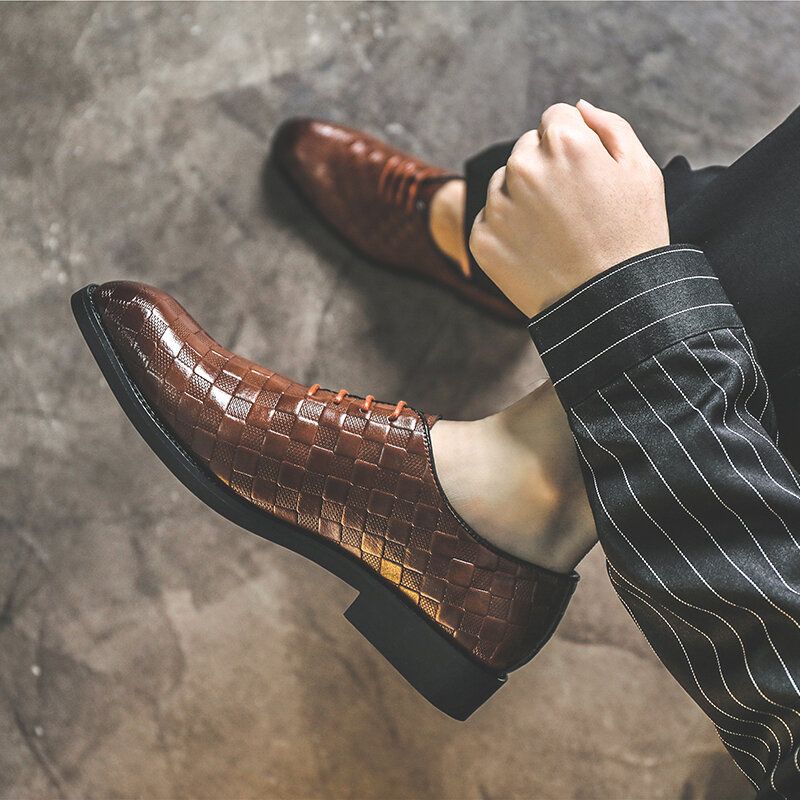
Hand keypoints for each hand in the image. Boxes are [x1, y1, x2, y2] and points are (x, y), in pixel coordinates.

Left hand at [469, 100, 669, 316]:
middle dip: (545, 168)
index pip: (555, 119)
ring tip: (555, 233)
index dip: (573, 144)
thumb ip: (609, 126)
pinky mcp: (482, 239)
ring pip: (504, 183)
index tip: (585, 174)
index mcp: (565, 142)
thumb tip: (577, 107)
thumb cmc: (633, 237)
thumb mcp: (642, 171)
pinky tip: (536, 250)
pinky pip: (489, 219)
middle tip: (572, 209)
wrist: (608, 306)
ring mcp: (499, 205)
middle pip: (526, 149)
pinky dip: (507, 231)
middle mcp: (524, 167)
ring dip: (522, 198)